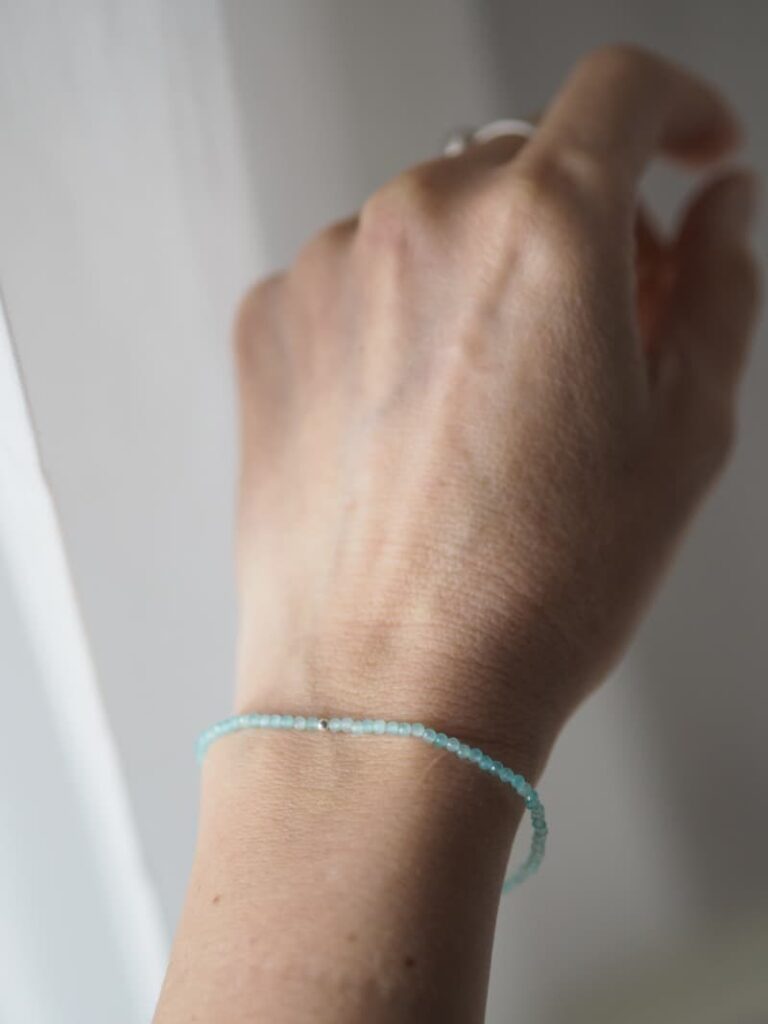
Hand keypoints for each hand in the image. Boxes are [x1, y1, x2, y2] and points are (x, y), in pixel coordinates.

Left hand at [232, 46, 758, 768]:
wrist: (388, 690)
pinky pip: (358, 276)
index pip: (620, 91)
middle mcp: (420, 223)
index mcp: (542, 232)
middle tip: (604, 327)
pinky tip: (420, 417)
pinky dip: (402, 313)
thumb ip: (718, 288)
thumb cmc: (534, 592)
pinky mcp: (271, 322)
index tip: (689, 149)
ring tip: (499, 401)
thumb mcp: (684, 435)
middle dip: (583, 223)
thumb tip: (721, 211)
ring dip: (485, 272)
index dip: (677, 110)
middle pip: (525, 163)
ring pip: (436, 222)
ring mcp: (329, 269)